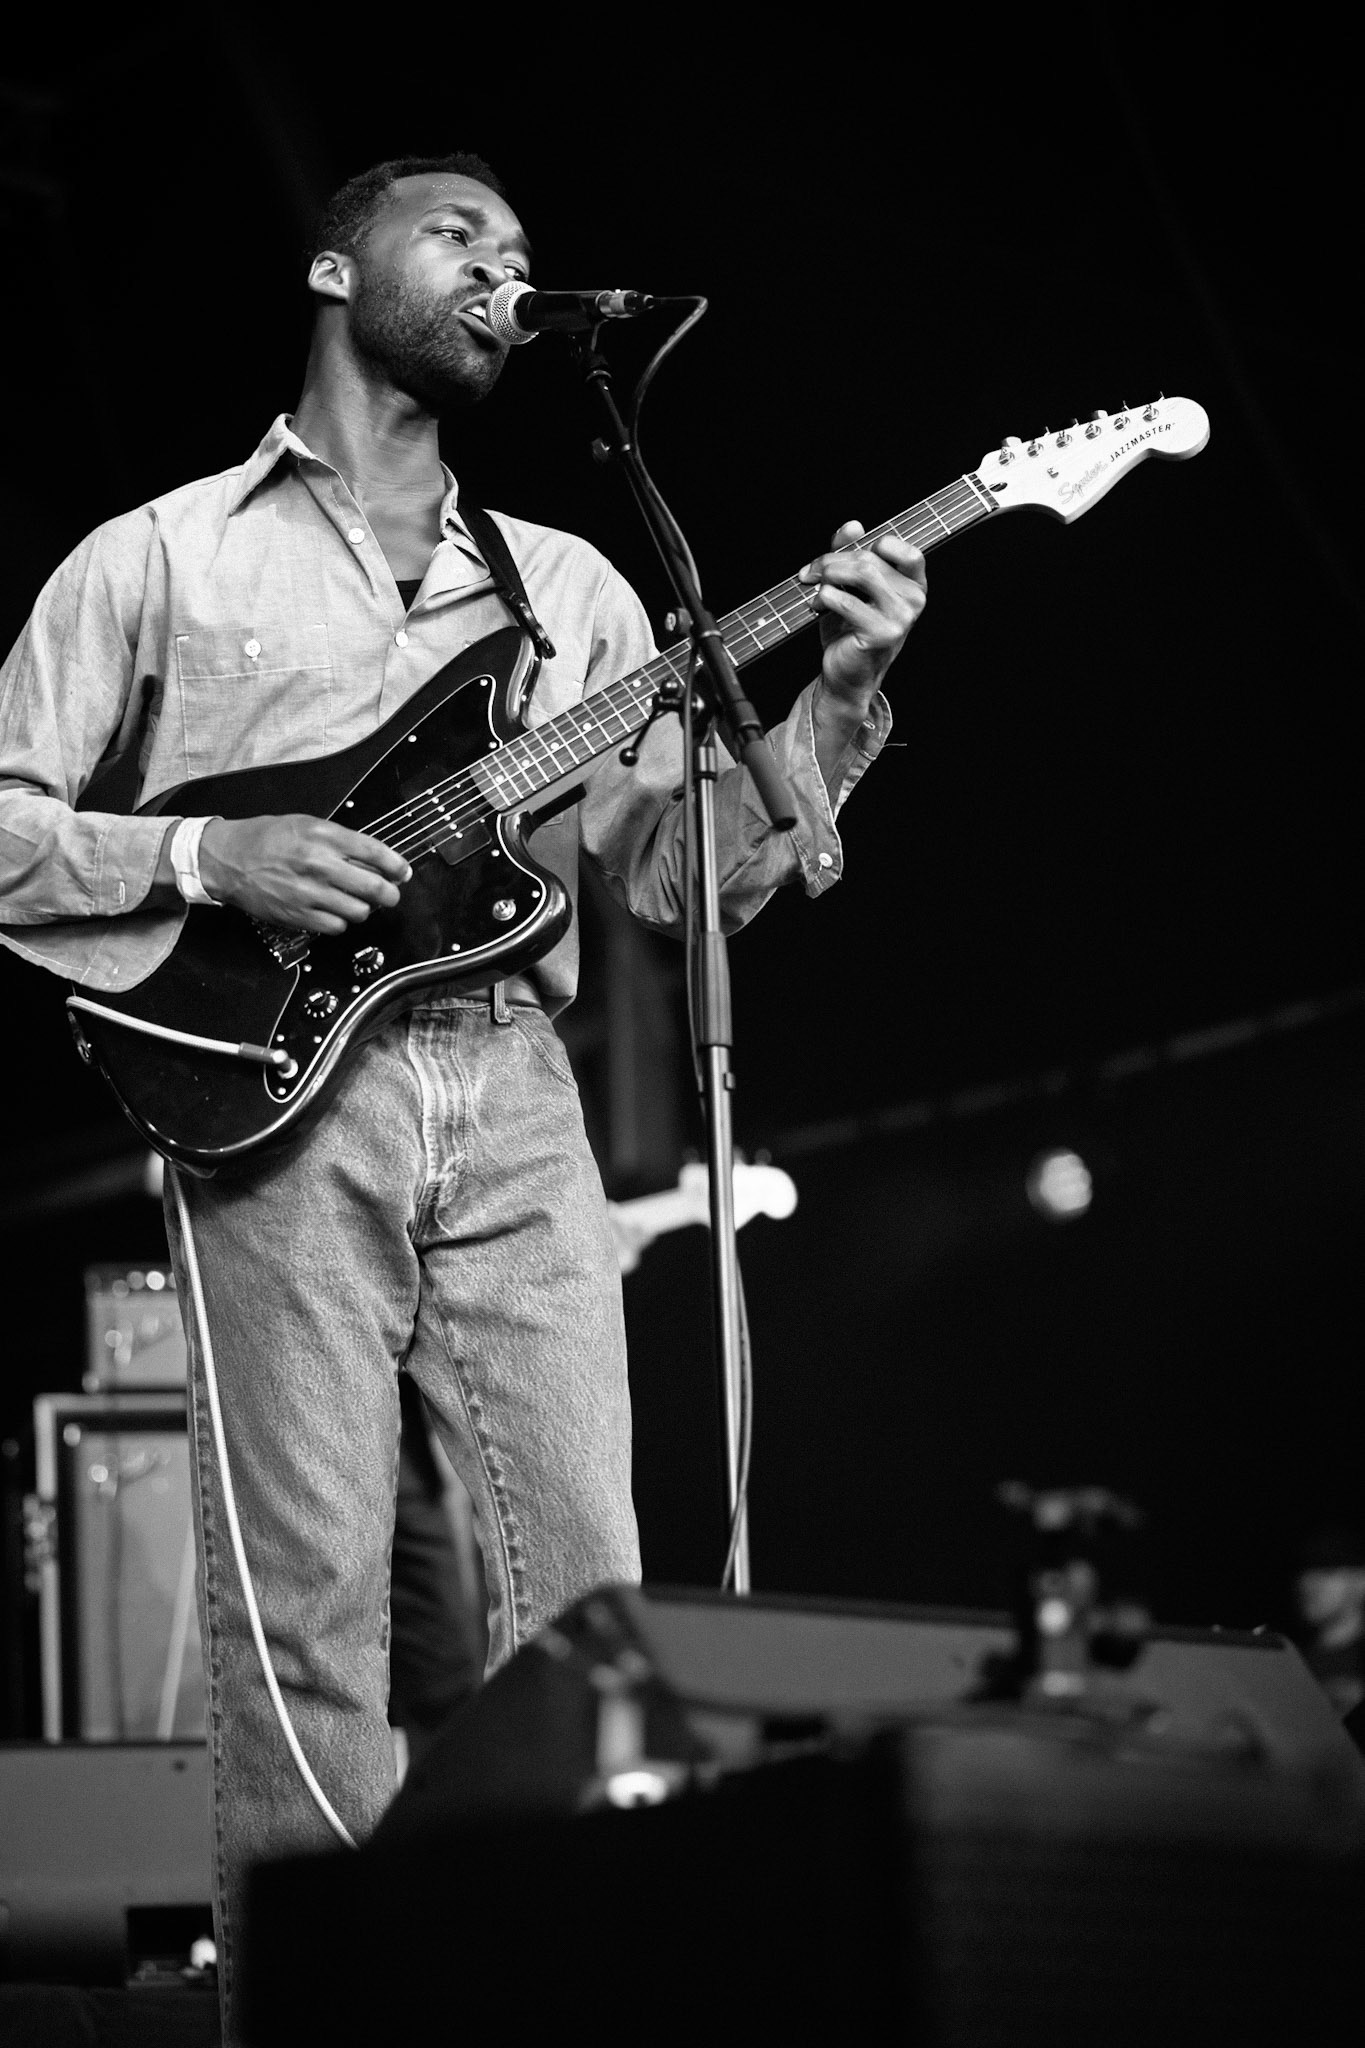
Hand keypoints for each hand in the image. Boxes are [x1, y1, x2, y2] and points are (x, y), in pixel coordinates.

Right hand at [198, 815, 410, 933]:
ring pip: (359, 911)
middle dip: (390, 894)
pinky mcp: (298, 915)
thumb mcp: (306, 824)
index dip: (397, 866)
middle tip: (390, 894)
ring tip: (356, 902)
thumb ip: (340, 840)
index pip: (375, 853)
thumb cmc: (265, 839)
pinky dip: (341, 921)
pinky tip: (334, 911)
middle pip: (375, 888)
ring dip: (364, 909)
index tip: (403, 872)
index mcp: (323, 836)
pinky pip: (337, 926)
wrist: (228, 860)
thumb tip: (374, 859)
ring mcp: (309, 893)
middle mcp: (319, 864)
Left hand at [797, 520, 926, 714]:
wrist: (847, 674)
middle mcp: (914, 599)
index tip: (846, 557)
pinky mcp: (882, 633)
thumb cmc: (850, 630)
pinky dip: (824, 598)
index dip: (875, 545)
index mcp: (914, 585)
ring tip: (814, 587)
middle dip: (832, 561)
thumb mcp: (851, 587)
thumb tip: (853, 525)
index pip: (906, 550)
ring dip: (827, 574)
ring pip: (861, 572)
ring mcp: (902, 617)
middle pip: (870, 559)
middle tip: (810, 572)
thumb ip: (851, 553)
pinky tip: (818, 606)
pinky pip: (847, 600)